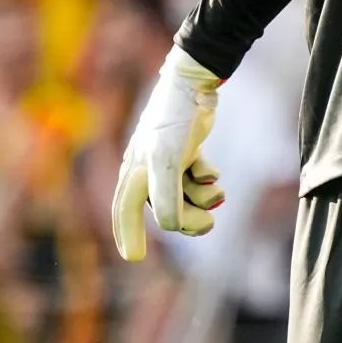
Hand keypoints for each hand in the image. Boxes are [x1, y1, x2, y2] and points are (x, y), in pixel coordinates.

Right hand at [112, 45, 224, 261]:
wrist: (194, 85)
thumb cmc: (173, 122)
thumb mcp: (167, 162)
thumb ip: (166, 199)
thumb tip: (170, 228)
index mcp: (135, 171)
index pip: (124, 210)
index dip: (128, 235)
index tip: (135, 258)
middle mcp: (148, 167)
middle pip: (164, 209)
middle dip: (187, 219)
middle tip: (208, 225)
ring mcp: (168, 159)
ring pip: (185, 194)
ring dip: (202, 197)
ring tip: (217, 192)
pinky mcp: (187, 150)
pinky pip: (196, 177)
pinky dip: (206, 178)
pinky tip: (212, 171)